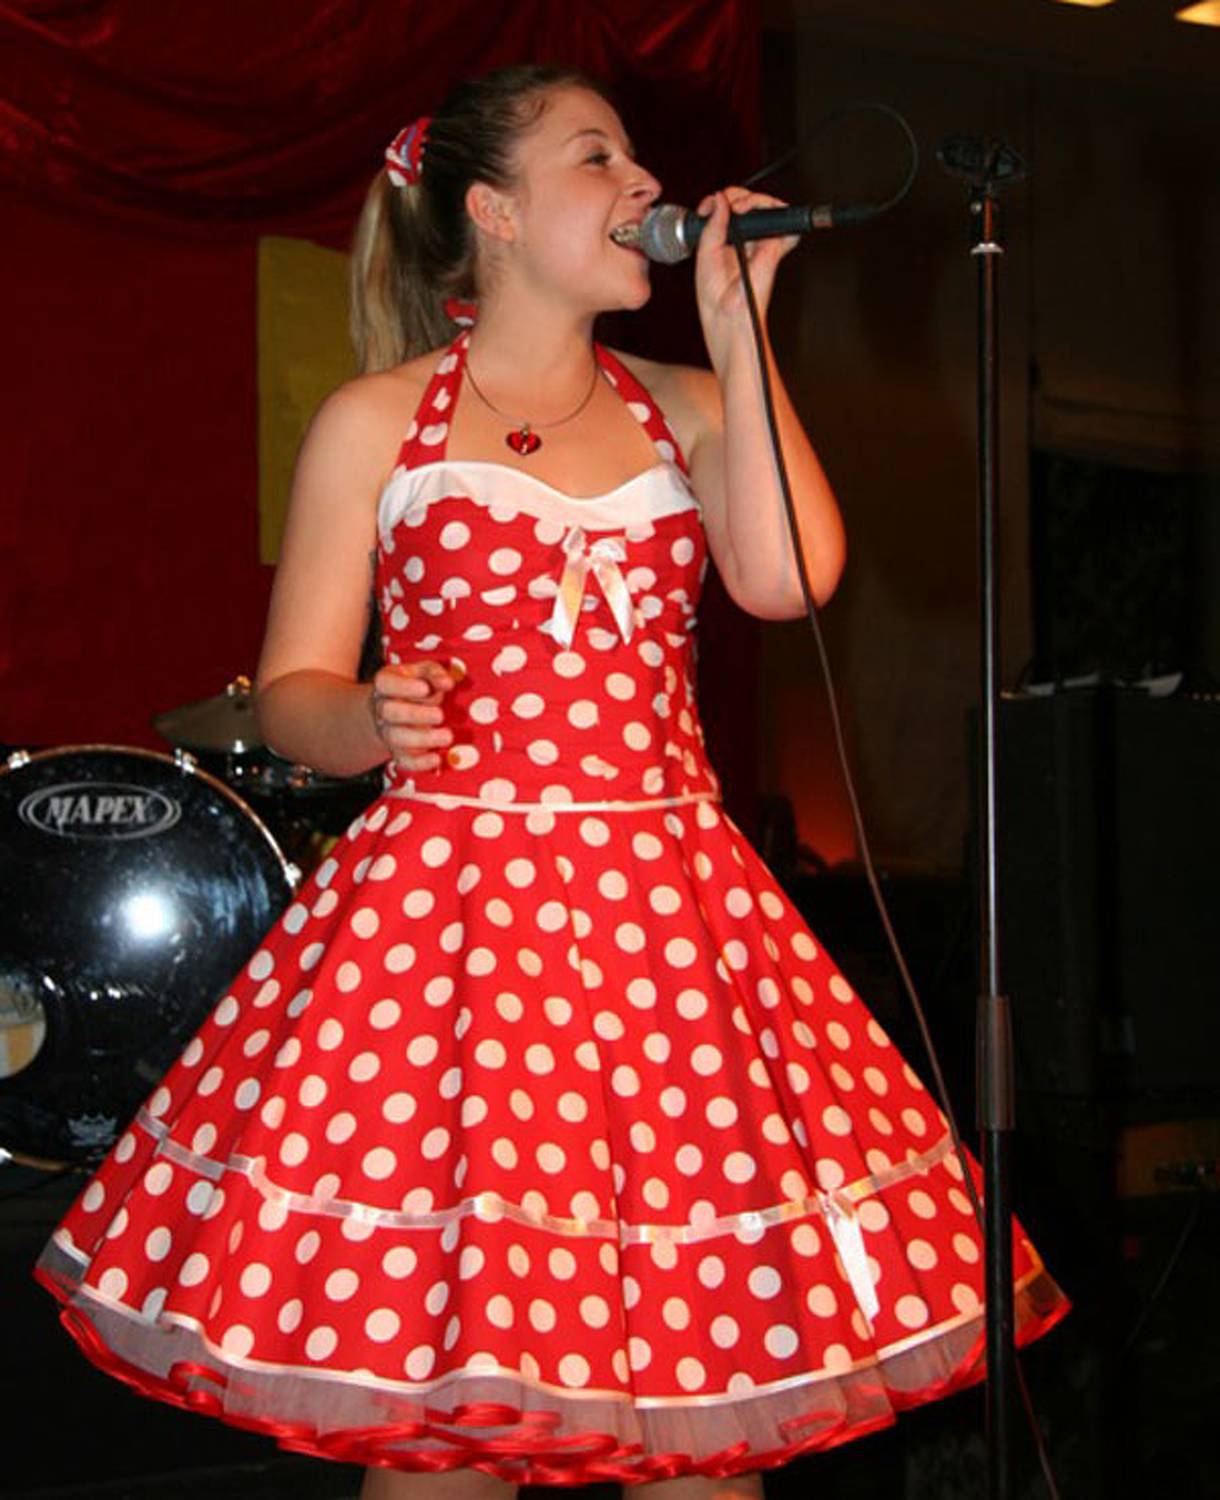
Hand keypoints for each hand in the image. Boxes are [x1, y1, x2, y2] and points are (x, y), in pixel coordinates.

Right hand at [368, 660, 457, 770]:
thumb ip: (434, 673)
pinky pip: (403, 760)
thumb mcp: (422, 672)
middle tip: (440, 715)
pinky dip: (420, 763)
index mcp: (386, 684)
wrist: (395, 708)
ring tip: (447, 736)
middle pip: (390, 712)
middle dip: (416, 714)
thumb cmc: (413, 686)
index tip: (425, 688)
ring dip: (423, 739)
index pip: (385, 683)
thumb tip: (447, 683)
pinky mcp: (398, 751)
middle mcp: (383, 708)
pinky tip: (437, 758)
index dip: (404, 687)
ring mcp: (388, 731)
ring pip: (396, 737)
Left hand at [693, 187, 798, 359]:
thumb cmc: (715, 296)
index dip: (718, 201)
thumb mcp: (705, 254)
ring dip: (754, 199)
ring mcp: (761, 244)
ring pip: (766, 207)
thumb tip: (719, 199)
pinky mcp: (775, 248)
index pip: (727, 210)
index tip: (706, 207)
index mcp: (726, 242)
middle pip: (747, 203)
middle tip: (725, 205)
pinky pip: (787, 225)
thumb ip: (712, 225)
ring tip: (741, 207)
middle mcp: (744, 241)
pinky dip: (779, 211)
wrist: (727, 316)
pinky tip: (760, 211)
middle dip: (736, 196)